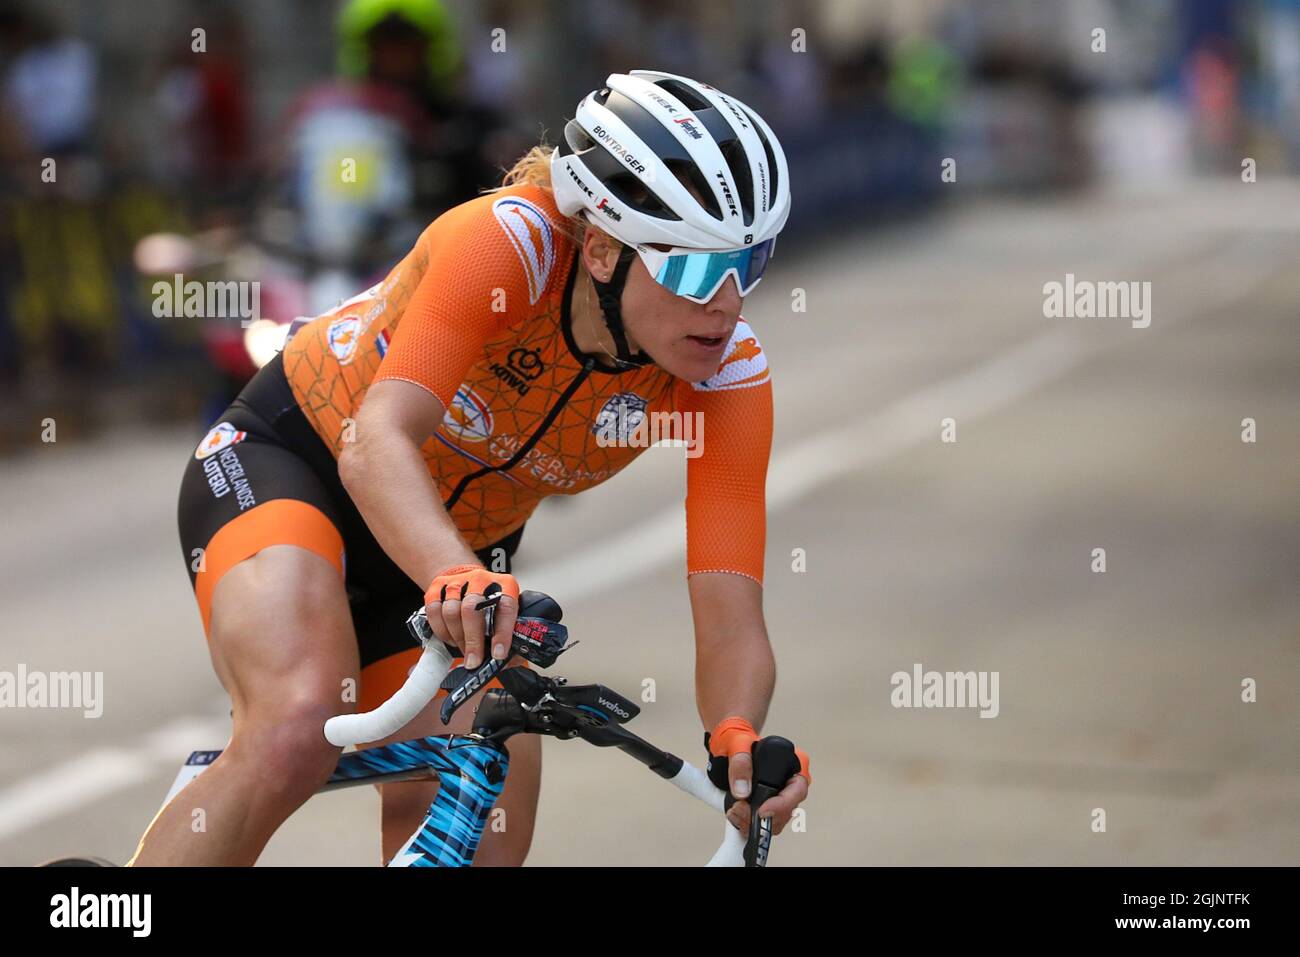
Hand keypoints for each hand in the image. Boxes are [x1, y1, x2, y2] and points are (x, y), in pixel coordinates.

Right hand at [423, 565, 519, 668]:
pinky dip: (440, 630)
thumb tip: (510, 661)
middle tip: (473, 660)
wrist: (468, 580)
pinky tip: (449, 637)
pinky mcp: (438, 586)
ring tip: (463, 648)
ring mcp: (458, 582)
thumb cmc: (490, 601)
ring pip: (451, 611)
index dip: (502, 633)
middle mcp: (481, 580)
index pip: (506, 607)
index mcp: (505, 585)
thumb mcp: (506, 612)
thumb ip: (510, 635)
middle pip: (472, 609)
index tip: (498, 654)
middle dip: (472, 640)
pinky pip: (433, 610)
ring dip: (456, 637)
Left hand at [707, 717, 810, 835]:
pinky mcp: (767, 806)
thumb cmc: (739, 738)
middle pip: (787, 811)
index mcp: (794, 763)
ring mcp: (780, 797)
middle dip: (763, 817)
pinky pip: (763, 824)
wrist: (730, 743)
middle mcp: (791, 783)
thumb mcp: (737, 742)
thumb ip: (740, 763)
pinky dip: (748, 825)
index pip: (798, 789)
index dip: (783, 804)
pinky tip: (736, 814)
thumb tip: (742, 791)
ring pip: (775, 822)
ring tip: (735, 810)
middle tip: (740, 808)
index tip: (762, 810)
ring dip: (753, 823)